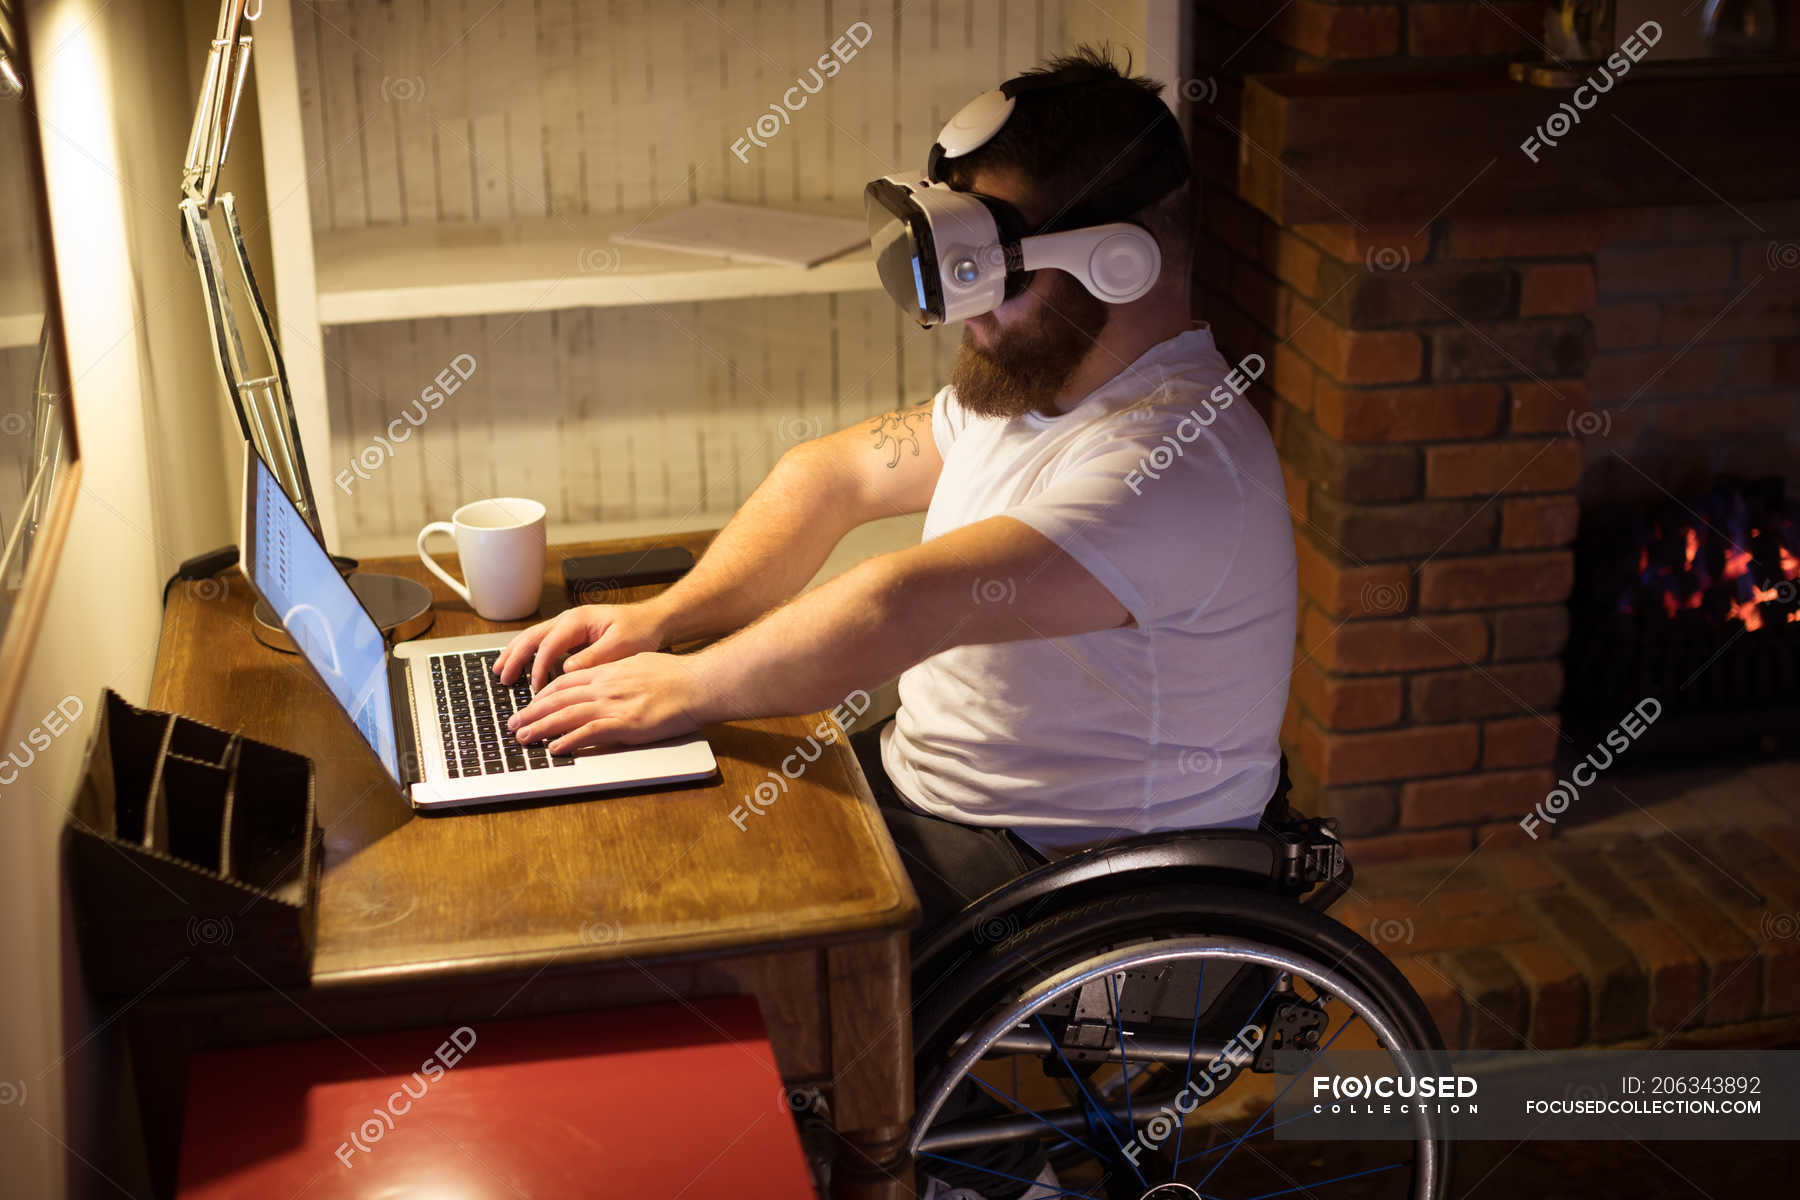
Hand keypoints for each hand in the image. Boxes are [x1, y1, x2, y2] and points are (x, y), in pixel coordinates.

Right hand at [494, 602, 667, 690]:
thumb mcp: (621, 646)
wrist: (653, 621)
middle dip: (515, 657)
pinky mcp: (572, 634)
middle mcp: (569, 619)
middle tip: (502, 678)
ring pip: (533, 637)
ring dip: (515, 653)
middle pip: (532, 637)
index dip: (539, 668)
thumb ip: (594, 657)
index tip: (536, 689)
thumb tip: (567, 670)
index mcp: (578, 620)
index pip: (549, 645)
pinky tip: (520, 665)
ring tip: (500, 670)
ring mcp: (569, 625)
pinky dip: (528, 653)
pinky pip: (543, 642)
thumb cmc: (640, 631)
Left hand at [507, 652, 710, 753]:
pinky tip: (554, 749)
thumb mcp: (640, 664)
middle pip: (557, 699)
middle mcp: (605, 687)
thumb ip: (618, 674)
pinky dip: (568, 741)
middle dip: (531, 712)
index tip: (531, 704)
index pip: (565, 683)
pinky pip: (588, 733)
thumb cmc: (678, 675)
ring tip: (522, 737)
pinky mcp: (625, 724)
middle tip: (513, 723)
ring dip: (540, 727)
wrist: (698, 683)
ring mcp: (613, 705)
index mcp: (609, 672)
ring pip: (565, 715)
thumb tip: (606, 679)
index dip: (543, 694)